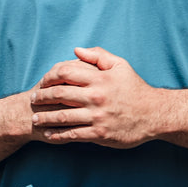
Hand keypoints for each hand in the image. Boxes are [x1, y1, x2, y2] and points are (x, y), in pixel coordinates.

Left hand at [30, 46, 161, 147]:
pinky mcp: (100, 134)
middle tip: (33, 100)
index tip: (43, 82)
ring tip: (35, 119)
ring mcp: (97, 116)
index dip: (49, 76)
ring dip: (45, 118)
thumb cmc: (135, 88)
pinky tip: (49, 135)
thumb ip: (98, 56)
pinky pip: (73, 134)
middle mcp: (96, 96)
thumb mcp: (121, 66)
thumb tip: (76, 51)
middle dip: (42, 97)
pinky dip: (58, 135)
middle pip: (59, 94)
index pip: (65, 72)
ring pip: (63, 116)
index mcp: (99, 78)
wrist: (154, 114)